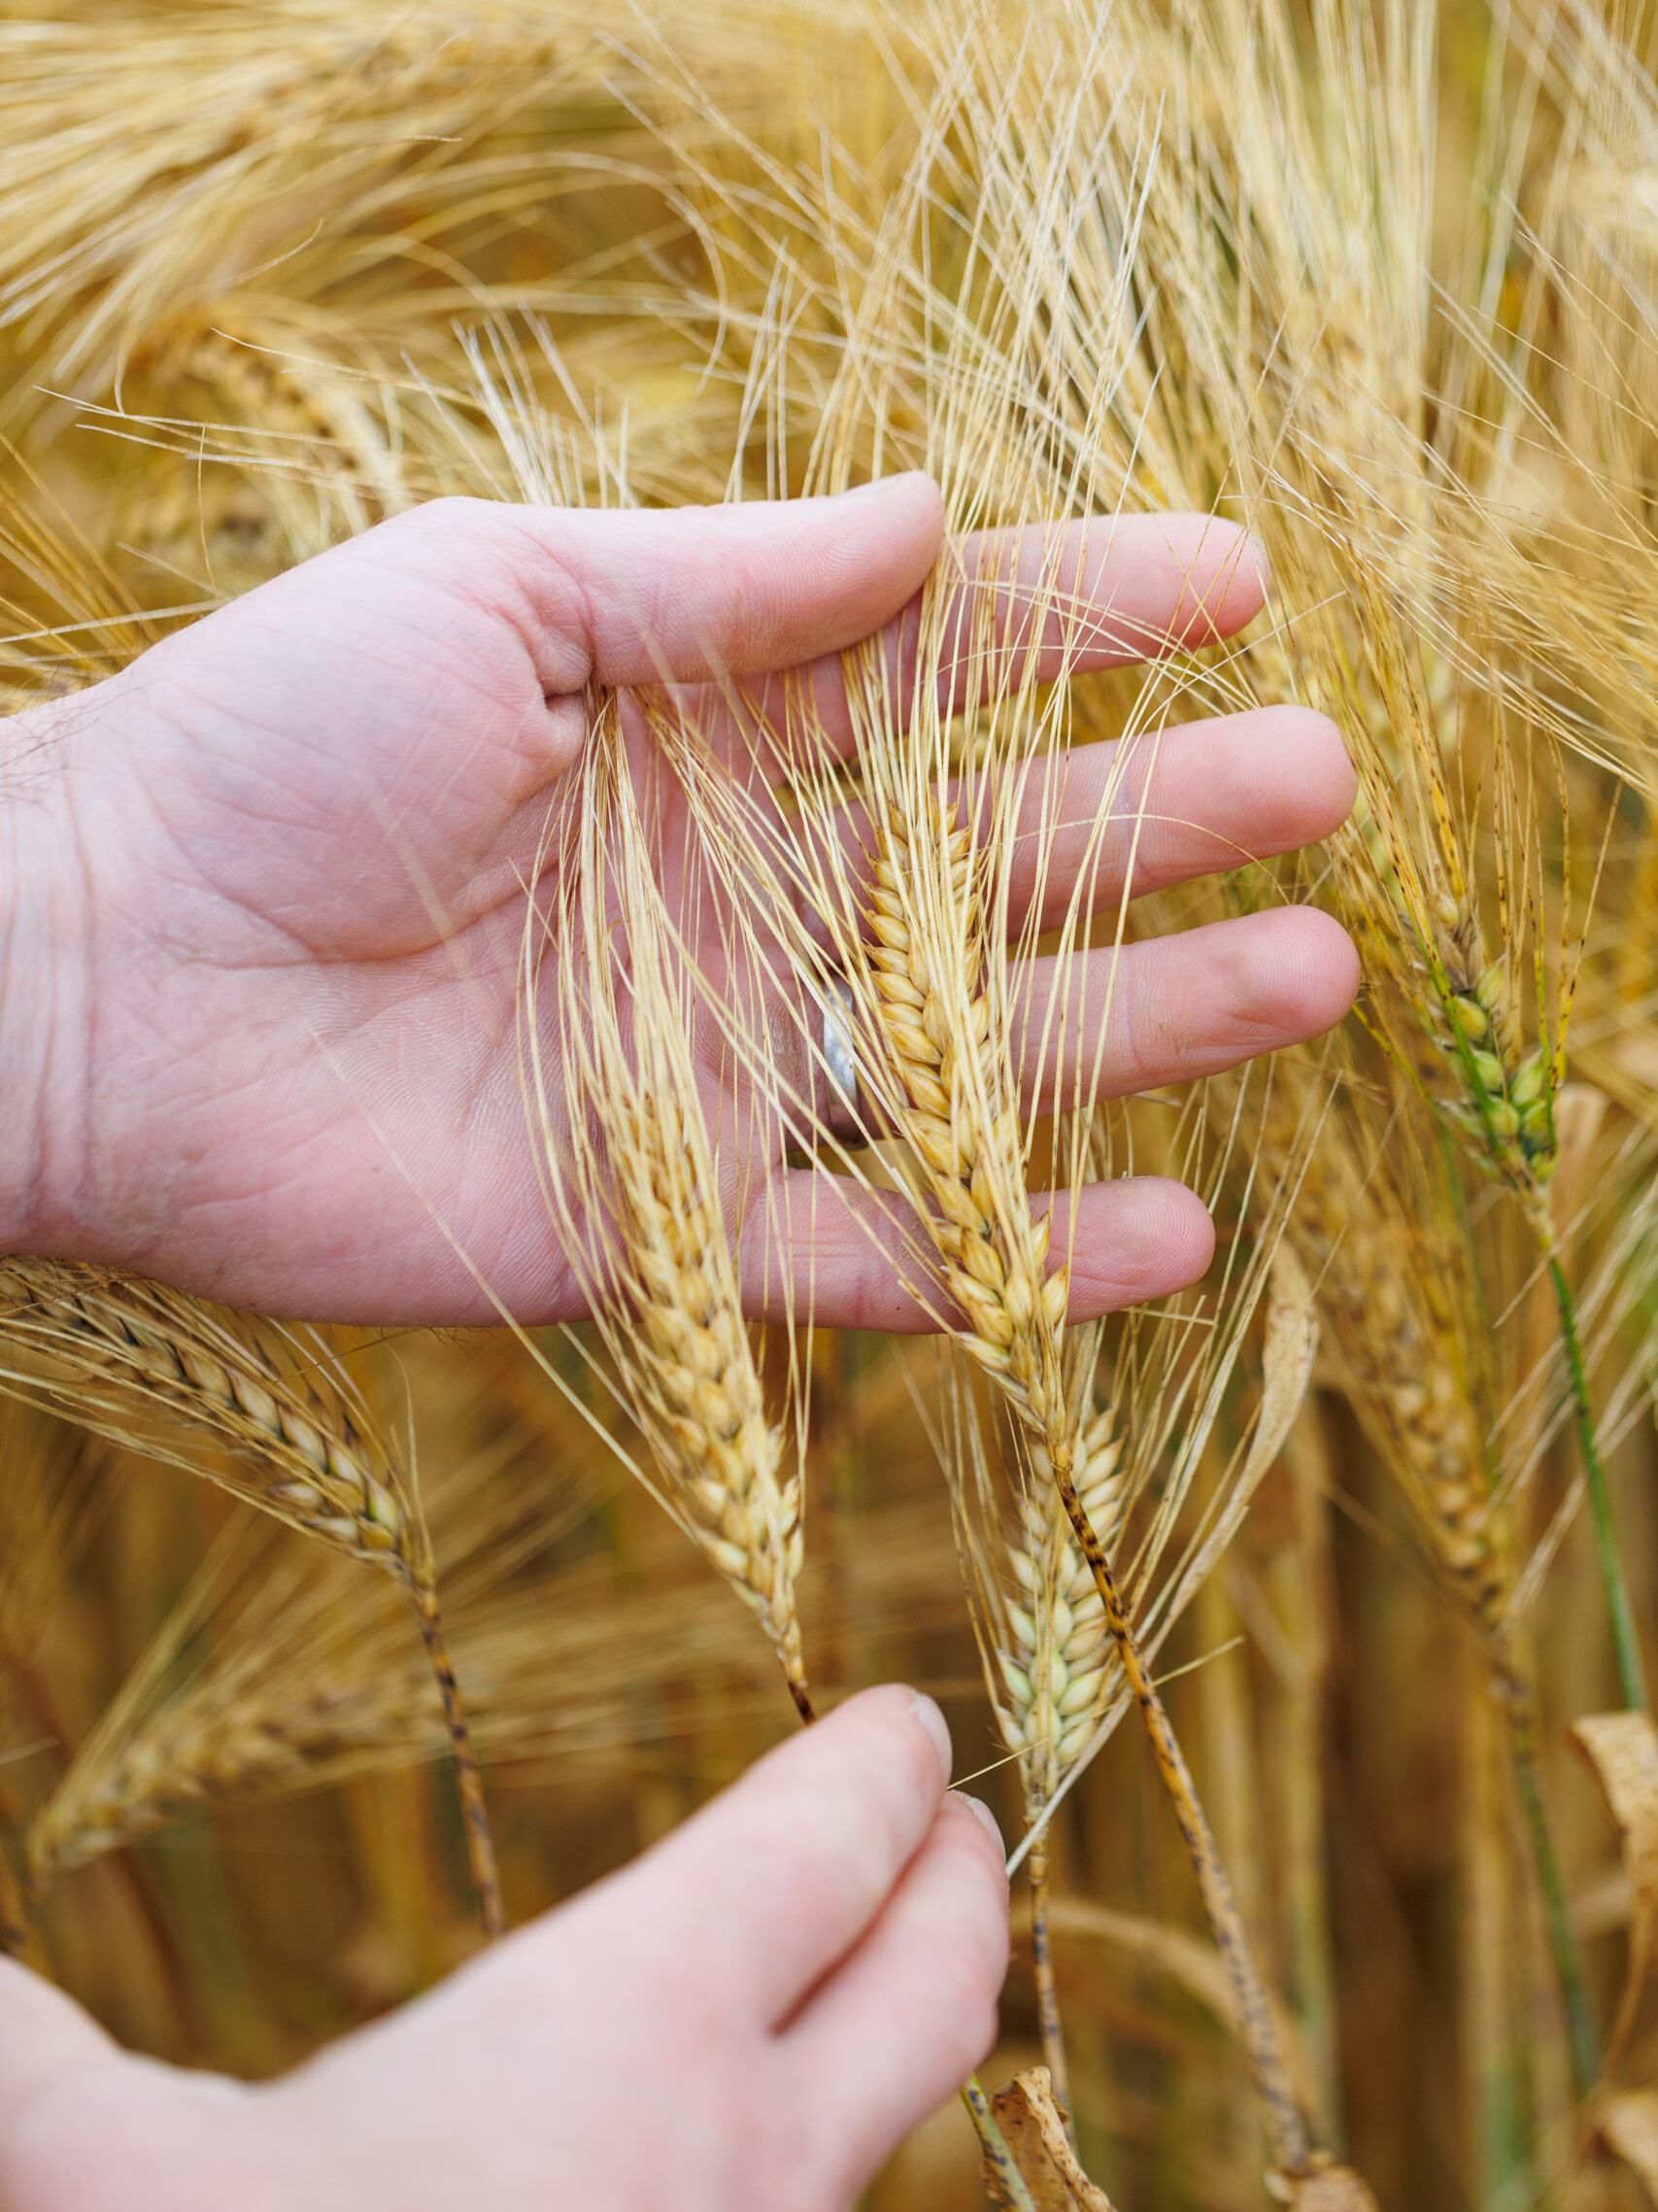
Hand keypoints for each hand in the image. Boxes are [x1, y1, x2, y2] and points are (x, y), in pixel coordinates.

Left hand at [0, 480, 1357, 1324]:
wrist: (95, 978)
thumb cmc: (270, 747)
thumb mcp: (493, 598)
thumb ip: (716, 583)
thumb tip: (931, 515)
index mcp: (693, 729)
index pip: (933, 665)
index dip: (1083, 623)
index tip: (1234, 588)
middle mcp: (731, 898)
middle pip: (991, 863)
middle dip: (1158, 822)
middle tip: (1314, 786)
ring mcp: (712, 1068)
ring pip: (968, 1059)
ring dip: (1141, 1027)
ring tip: (1308, 979)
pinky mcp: (664, 1229)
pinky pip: (868, 1253)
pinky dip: (1007, 1260)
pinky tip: (1162, 1236)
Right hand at [0, 1687, 1005, 2211]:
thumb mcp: (113, 2193)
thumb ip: (29, 2061)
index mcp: (634, 2020)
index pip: (815, 1842)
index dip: (873, 1767)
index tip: (911, 1722)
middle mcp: (754, 2151)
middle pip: (931, 1977)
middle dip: (958, 1886)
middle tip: (968, 1836)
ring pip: (871, 2180)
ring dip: (859, 2108)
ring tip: (813, 2092)